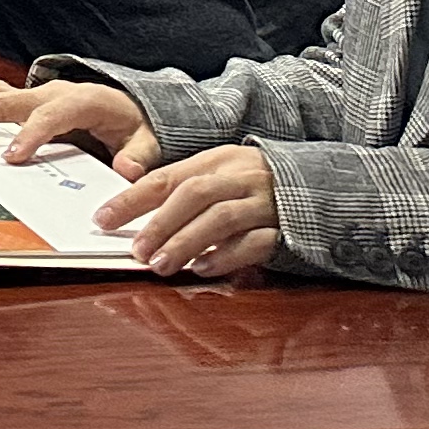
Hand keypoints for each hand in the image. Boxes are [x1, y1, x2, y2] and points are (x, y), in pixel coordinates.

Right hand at [0, 63, 159, 172]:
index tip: (11, 157)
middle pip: (9, 101)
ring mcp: (37, 93)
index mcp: (81, 100)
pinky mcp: (28, 99)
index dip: (31, 135)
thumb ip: (138, 156)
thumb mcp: (147, 142)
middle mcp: (53, 91)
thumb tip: (127, 170)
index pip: (51, 116)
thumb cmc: (137, 125)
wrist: (134, 107)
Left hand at [99, 144, 282, 277]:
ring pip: (220, 219)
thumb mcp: (224, 173)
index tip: (102, 219)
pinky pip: (254, 242)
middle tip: (135, 250)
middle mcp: (242, 176)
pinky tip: (203, 269)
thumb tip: (136, 211)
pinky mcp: (287, 228)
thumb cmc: (261, 184)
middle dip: (160, 223)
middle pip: (193, 195)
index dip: (131, 199)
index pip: (166, 177)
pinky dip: (226, 256)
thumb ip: (187, 187)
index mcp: (219, 160)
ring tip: (160, 265)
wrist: (326, 186)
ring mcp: (266, 202)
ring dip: (186, 243)